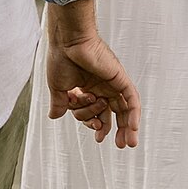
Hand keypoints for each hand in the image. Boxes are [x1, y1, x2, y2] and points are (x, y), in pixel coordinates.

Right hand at [45, 5, 141, 147]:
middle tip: (120, 146)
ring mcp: (112, 84)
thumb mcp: (58, 88)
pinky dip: (133, 114)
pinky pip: (131, 99)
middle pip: (115, 114)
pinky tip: (133, 127)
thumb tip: (54, 117)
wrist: (67, 42)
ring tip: (129, 143)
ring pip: (125, 109)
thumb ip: (59, 103)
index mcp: (89, 89)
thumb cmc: (61, 59)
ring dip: (128, 127)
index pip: (96, 113)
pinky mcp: (120, 79)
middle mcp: (103, 87)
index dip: (96, 125)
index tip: (94, 131)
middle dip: (117, 131)